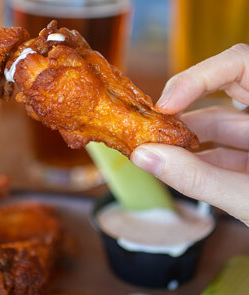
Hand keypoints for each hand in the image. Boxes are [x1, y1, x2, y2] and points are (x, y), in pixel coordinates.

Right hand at [130, 43, 248, 224]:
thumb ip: (199, 179)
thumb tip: (145, 157)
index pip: (242, 64)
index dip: (198, 77)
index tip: (166, 105)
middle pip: (224, 91)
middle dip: (184, 108)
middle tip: (151, 126)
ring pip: (221, 125)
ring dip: (186, 137)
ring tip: (154, 150)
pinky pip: (223, 150)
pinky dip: (197, 158)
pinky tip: (175, 167)